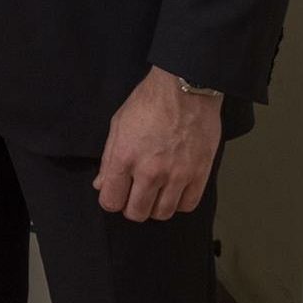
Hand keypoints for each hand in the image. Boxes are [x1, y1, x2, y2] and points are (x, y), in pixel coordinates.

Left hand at [93, 66, 222, 221]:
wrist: (185, 89)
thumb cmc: (149, 101)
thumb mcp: (118, 125)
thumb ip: (108, 159)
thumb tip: (102, 185)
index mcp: (124, 157)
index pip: (111, 201)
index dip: (110, 200)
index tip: (115, 194)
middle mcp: (150, 171)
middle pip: (136, 212)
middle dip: (131, 208)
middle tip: (134, 196)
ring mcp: (177, 175)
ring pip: (162, 213)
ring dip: (155, 207)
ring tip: (154, 193)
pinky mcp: (199, 174)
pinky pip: (187, 205)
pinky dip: (178, 203)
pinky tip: (173, 191)